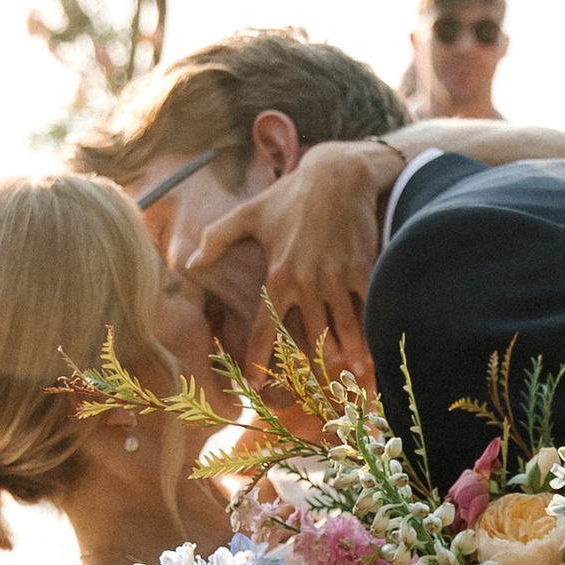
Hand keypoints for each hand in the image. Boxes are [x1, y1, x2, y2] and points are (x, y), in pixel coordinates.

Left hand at [182, 139, 395, 369]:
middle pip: (308, 334)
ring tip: (353, 381)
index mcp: (277, 274)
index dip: (258, 358)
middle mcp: (306, 281)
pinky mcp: (362, 268)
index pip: (263, 327)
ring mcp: (336, 276)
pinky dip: (370, 332)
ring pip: (341, 327)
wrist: (337, 173)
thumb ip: (217, 238)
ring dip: (347, 356)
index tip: (256, 383)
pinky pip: (365, 308)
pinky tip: (375, 353)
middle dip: (311, 365)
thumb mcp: (249, 213)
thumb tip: (188, 263)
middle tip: (314, 391)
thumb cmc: (291, 195)